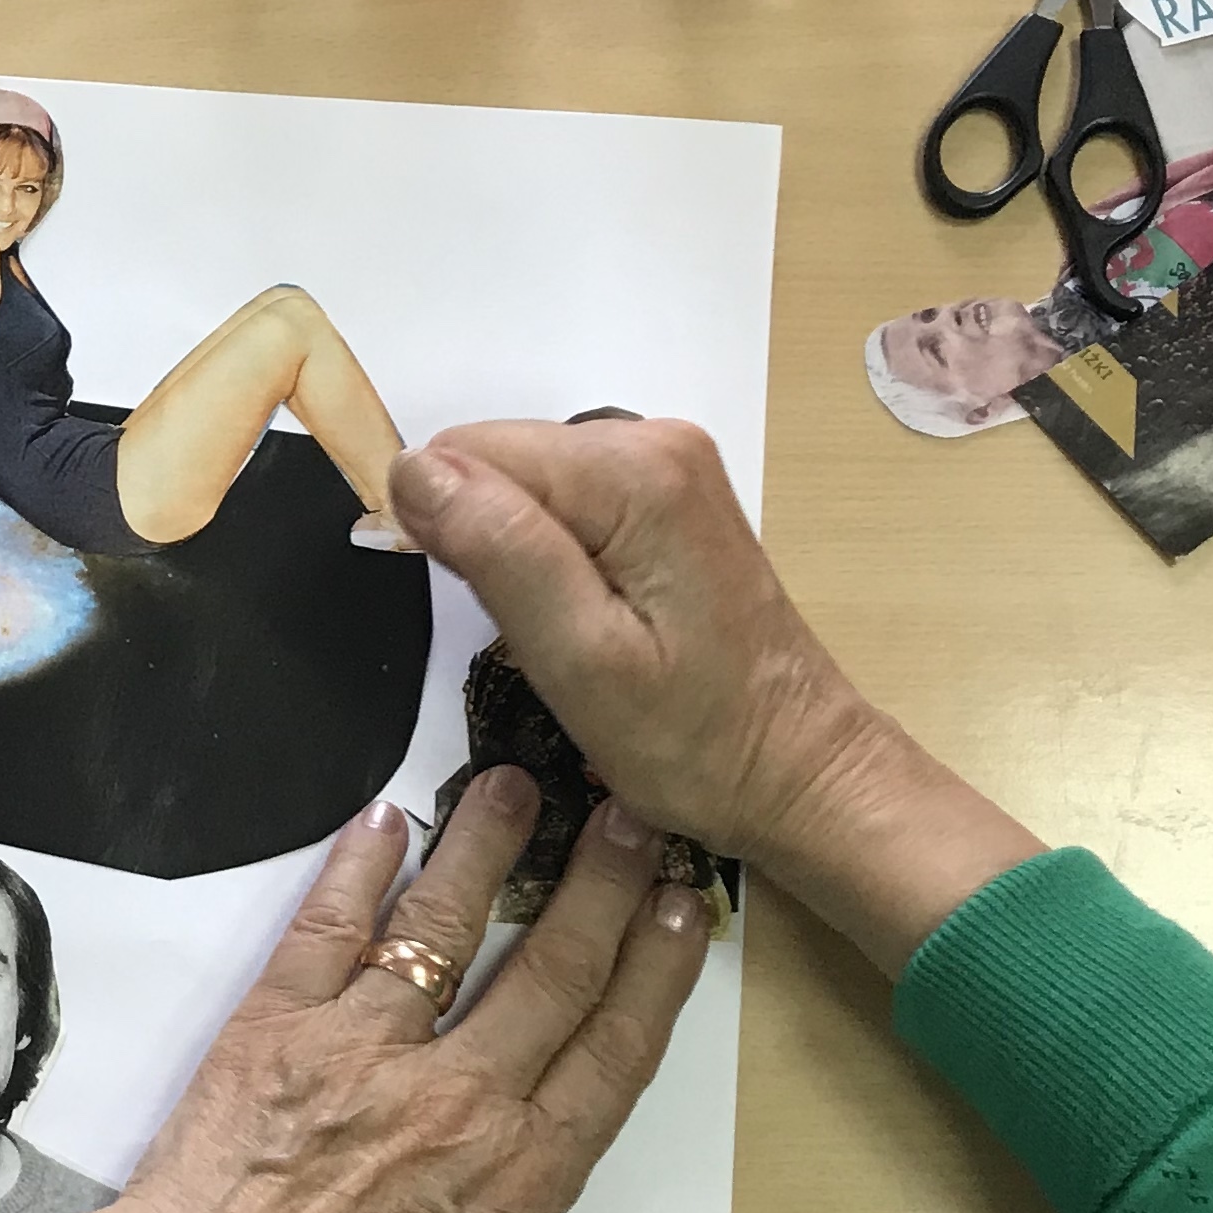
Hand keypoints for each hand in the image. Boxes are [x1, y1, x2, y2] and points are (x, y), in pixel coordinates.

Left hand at [0, 770, 724, 1212]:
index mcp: (515, 1180)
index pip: (613, 1055)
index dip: (660, 976)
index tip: (693, 908)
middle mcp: (453, 1097)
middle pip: (551, 970)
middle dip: (604, 883)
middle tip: (638, 808)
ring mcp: (360, 1051)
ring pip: (443, 927)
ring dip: (487, 848)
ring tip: (523, 778)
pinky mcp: (272, 1028)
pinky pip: (325, 930)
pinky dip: (355, 870)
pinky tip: (382, 821)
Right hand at [389, 417, 1040, 965]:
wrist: (799, 771)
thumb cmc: (696, 739)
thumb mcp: (581, 660)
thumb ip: (500, 552)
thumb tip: (413, 470)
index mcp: (632, 472)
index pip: (468, 451)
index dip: (441, 527)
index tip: (478, 611)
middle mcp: (653, 441)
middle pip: (497, 459)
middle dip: (483, 542)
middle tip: (533, 636)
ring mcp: (667, 466)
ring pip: (524, 483)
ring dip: (514, 555)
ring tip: (561, 633)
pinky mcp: (669, 496)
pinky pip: (563, 502)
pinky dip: (549, 557)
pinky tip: (583, 617)